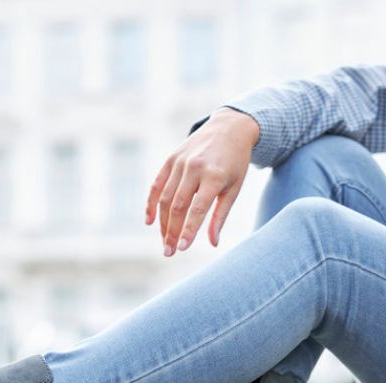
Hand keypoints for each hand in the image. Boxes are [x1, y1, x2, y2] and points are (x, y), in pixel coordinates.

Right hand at [146, 108, 259, 255]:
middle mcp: (194, 168)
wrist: (230, 127)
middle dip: (171, 232)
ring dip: (162, 223)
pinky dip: (151, 204)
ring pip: (165, 199)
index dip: (188, 230)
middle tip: (169, 252)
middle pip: (177, 206)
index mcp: (214, 176)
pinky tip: (150, 221)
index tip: (182, 249)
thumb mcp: (234, 188)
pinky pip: (156, 185)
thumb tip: (212, 243)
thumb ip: (220, 216)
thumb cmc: (235, 163)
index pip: (197, 209)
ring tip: (164, 242)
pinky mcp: (170, 159)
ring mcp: (180, 162)